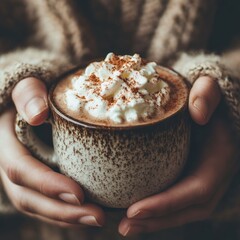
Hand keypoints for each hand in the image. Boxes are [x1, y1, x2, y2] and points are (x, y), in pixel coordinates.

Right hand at [0, 77, 104, 226]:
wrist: (31, 106)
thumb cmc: (31, 96)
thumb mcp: (26, 87)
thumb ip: (29, 95)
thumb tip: (37, 115)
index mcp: (7, 146)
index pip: (22, 170)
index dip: (47, 185)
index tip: (78, 194)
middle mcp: (13, 168)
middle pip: (31, 199)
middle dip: (62, 212)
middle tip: (97, 216)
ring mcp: (25, 179)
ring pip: (40, 207)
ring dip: (69, 218)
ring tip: (99, 218)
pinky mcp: (39, 182)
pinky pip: (49, 204)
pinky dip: (69, 213)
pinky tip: (92, 213)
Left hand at [118, 76, 238, 235]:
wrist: (206, 107)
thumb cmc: (206, 98)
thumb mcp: (209, 88)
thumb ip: (207, 94)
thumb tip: (198, 114)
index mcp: (218, 159)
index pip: (196, 190)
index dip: (168, 203)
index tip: (135, 209)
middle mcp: (210, 177)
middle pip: (185, 210)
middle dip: (155, 221)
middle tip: (123, 226)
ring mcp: (198, 181)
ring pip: (177, 211)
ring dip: (151, 222)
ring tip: (122, 225)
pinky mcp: (186, 180)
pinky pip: (170, 202)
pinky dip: (152, 211)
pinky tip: (128, 210)